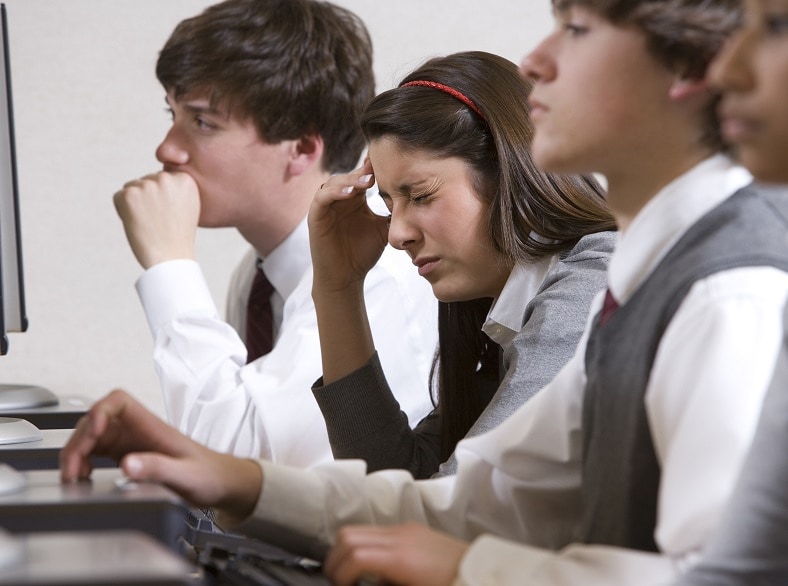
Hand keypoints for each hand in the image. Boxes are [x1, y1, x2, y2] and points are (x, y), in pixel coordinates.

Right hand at [60, 390, 261, 522]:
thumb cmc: (209, 475)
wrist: (221, 483)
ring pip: (92, 437)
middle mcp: (139, 430)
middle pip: (96, 421)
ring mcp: (132, 442)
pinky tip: (82, 477)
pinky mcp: (128, 456)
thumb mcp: (186, 476)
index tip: (93, 432)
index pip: (120, 401)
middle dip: (79, 441)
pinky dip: (83, 462)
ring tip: (72, 476)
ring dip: (77, 453)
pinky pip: (96, 452)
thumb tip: (128, 464)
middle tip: (73, 469)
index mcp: (153, 427)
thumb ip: (158, 469)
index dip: (100, 411)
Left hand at [113, 171, 199, 268]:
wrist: (170, 258)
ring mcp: (147, 185)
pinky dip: (123, 211)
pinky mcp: (129, 195)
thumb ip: (176, 188)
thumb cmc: (178, 236)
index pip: (163, 179)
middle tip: (158, 220)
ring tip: (149, 222)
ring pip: (132, 188)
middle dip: (149, 198)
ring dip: (136, 204)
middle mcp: (167, 178)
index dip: (164, 198)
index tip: (171, 213)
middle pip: (147, 181)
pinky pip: (119, 197)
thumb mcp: (187, 206)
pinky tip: (137, 223)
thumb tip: (159, 176)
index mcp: (185, 180)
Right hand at [308, 159, 388, 292]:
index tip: (391, 162)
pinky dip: (334, 192)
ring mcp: (326, 206)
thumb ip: (393, 212)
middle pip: (350, 175)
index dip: (374, 168)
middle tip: (377, 170)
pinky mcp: (316, 215)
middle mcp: (340, 198)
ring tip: (366, 182)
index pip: (364, 176)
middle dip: (363, 172)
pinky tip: (350, 194)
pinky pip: (322, 198)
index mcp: (355, 198)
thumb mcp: (383, 229)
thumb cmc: (363, 253)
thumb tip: (416, 198)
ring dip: (350, 180)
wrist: (347, 277)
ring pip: (335, 182)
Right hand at [324, 523, 467, 585]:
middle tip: (335, 580)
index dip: (339, 574)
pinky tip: (370, 566)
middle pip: (349, 535)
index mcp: (400, 558)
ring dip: (345, 549)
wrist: (480, 571)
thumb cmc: (450, 584)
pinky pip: (376, 531)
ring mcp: (405, 529)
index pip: (354, 555)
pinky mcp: (410, 528)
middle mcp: (399, 537)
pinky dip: (363, 545)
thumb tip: (360, 584)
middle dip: (335, 558)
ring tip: (348, 573)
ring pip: (359, 529)